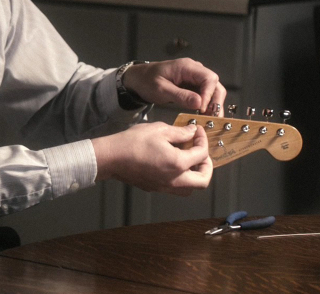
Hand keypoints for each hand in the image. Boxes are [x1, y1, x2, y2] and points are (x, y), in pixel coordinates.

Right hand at [92, 122, 212, 195]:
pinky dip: (182, 179)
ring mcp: (165, 187)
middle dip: (207, 165)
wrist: (111, 157)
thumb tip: (192, 132)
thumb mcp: (160, 130)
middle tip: (201, 152)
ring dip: (195, 176)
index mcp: (178, 163)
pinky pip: (176, 189)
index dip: (202, 140)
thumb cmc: (133, 142)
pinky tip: (174, 165)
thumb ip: (180, 132)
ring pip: (190, 189)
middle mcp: (174, 180)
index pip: (201, 154)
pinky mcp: (156, 188)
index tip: (197, 132)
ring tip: (190, 161)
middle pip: (203, 180)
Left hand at [123, 58, 225, 114]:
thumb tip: (199, 103)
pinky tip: (205, 115)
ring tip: (210, 119)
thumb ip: (180, 96)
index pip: (208, 78)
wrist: (138, 78)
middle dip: (216, 101)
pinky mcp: (193, 85)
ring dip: (213, 104)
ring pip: (213, 89)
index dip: (209, 94)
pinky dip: (207, 104)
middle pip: (214, 84)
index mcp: (187, 67)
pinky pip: (205, 94)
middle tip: (213, 118)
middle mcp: (194, 70)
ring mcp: (194, 77)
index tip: (202, 109)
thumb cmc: (147, 81)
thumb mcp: (161, 90)